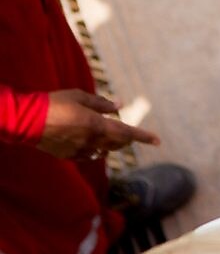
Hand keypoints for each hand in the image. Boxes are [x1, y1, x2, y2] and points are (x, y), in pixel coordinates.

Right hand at [36, 89, 160, 160]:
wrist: (27, 121)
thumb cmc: (55, 103)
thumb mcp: (80, 97)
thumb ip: (102, 103)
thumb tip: (119, 106)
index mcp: (97, 125)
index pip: (127, 133)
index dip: (143, 137)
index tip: (158, 141)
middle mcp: (91, 141)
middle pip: (118, 144)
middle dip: (127, 139)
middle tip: (131, 133)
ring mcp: (79, 150)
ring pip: (104, 152)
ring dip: (112, 145)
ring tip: (112, 136)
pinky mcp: (68, 156)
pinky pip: (89, 156)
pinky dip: (95, 150)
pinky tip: (92, 144)